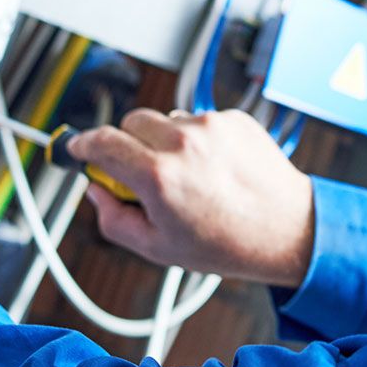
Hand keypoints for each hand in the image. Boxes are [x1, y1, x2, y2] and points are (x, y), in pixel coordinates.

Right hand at [68, 109, 314, 288]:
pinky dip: (197, 138)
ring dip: (164, 141)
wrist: (288, 229)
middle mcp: (183, 143)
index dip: (83, 145)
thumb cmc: (227, 244)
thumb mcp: (158, 248)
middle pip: (130, 123)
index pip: (101, 142)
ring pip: (165, 120)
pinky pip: (199, 120)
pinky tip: (214, 168)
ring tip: (189, 177)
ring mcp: (211, 126)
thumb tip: (95, 190)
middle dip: (126, 144)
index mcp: (158, 176)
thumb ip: (113, 218)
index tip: (78, 149)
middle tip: (139, 173)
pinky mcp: (234, 118)